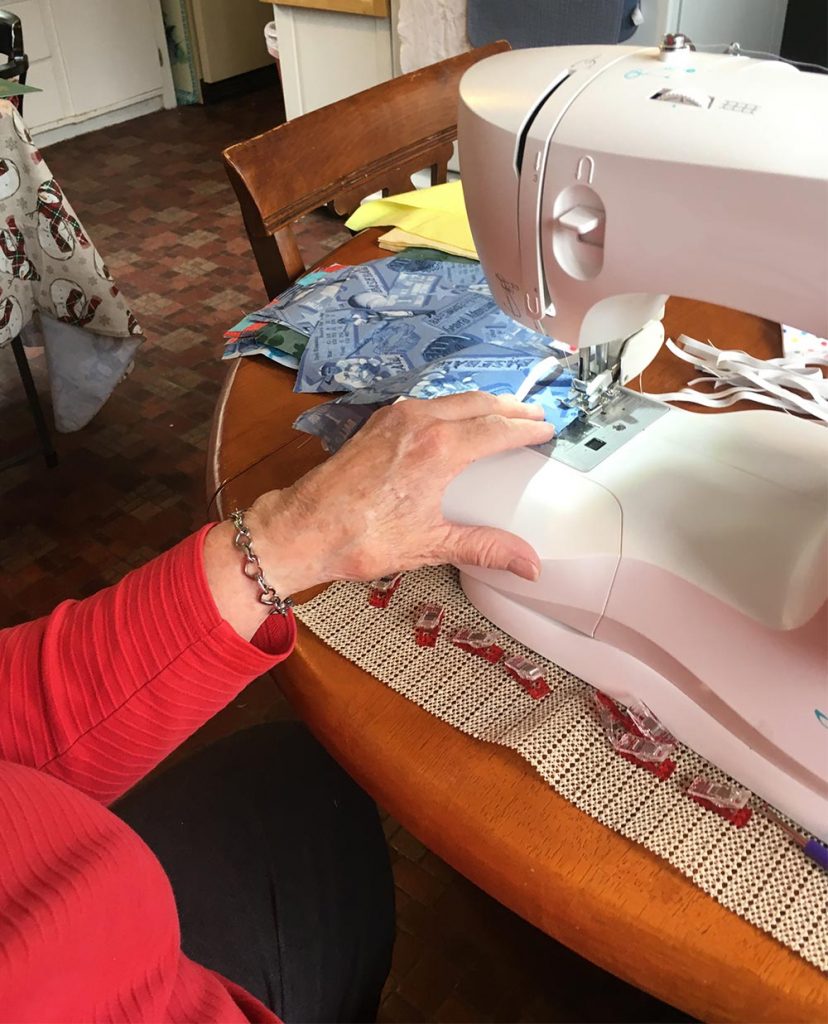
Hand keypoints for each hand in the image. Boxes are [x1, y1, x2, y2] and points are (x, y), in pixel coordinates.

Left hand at [205, 392, 553, 638]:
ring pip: (453, 398)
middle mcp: (420, 422)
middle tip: (535, 416)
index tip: (547, 429)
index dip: (527, 429)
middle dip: (511, 408)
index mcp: (439, 449)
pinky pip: (429, 402)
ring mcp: (396, 417)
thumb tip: (529, 564)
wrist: (303, 527)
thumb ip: (485, 549)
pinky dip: (454, 405)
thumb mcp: (430, 545)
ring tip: (504, 412)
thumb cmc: (360, 538)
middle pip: (480, 404)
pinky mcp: (379, 421)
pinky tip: (458, 418)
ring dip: (483, 403)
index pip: (497, 429)